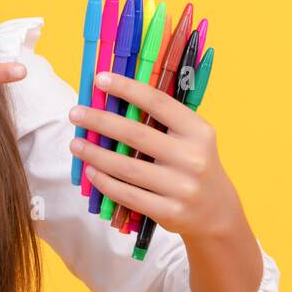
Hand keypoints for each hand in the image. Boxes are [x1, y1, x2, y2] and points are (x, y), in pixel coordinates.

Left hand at [68, 71, 239, 238]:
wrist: (217, 211)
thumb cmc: (192, 166)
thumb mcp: (190, 139)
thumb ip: (162, 121)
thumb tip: (115, 98)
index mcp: (198, 131)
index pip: (158, 103)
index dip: (127, 88)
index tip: (100, 79)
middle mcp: (193, 158)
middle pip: (136, 134)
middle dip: (100, 121)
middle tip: (75, 113)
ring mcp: (182, 187)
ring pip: (127, 168)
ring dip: (95, 154)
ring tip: (75, 144)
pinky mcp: (170, 212)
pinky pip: (128, 194)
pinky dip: (105, 182)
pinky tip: (91, 171)